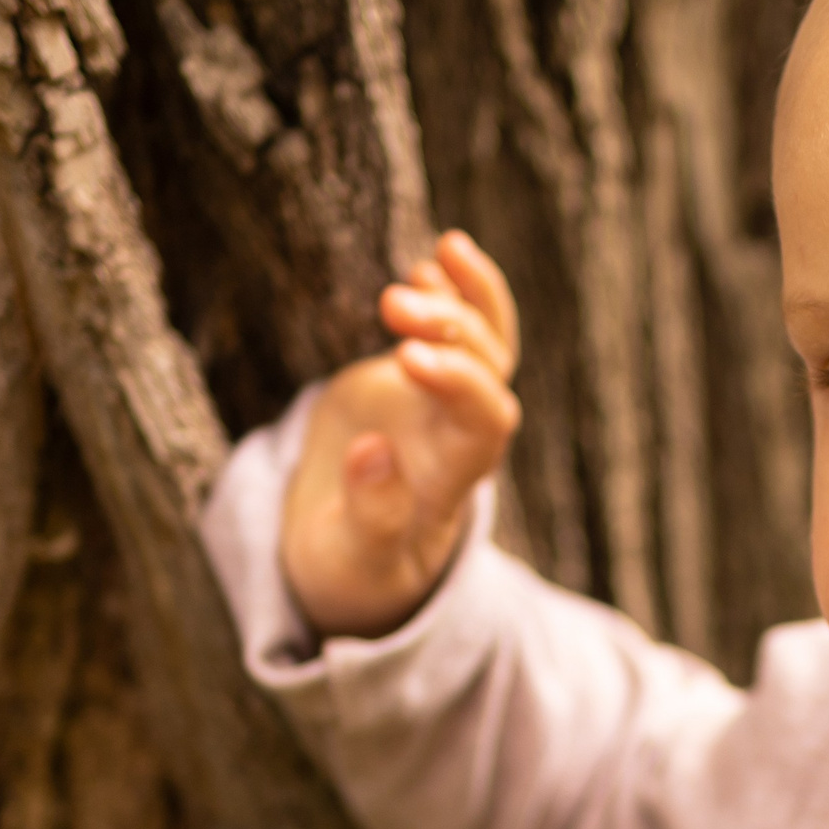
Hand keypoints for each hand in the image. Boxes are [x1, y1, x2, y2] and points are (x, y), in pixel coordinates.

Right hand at [280, 231, 521, 637]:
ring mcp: (442, 403)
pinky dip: (453, 292)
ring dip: (463, 299)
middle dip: (451, 329)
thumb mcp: (353, 560)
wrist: (340, 555)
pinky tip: (435, 261)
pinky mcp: (416, 380)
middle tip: (391, 303)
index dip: (461, 382)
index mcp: (454, 481)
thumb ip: (370, 514)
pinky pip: (456, 330)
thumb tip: (372, 453)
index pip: (485, 421)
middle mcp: (461, 436)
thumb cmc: (350, 567)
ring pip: (485, 341)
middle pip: (488, 370)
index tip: (406, 357)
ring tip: (430, 263)